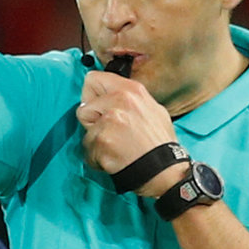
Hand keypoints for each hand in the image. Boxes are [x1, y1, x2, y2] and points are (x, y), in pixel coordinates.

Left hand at [76, 71, 179, 195]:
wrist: (166, 170)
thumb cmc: (159, 144)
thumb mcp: (152, 110)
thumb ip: (129, 100)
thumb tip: (110, 96)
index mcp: (131, 90)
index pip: (93, 79)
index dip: (92, 96)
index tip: (99, 109)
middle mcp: (120, 100)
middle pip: (83, 107)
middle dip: (92, 122)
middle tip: (112, 134)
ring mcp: (110, 120)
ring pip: (85, 131)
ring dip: (96, 143)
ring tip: (117, 148)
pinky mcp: (102, 139)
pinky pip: (88, 150)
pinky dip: (98, 158)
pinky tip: (115, 159)